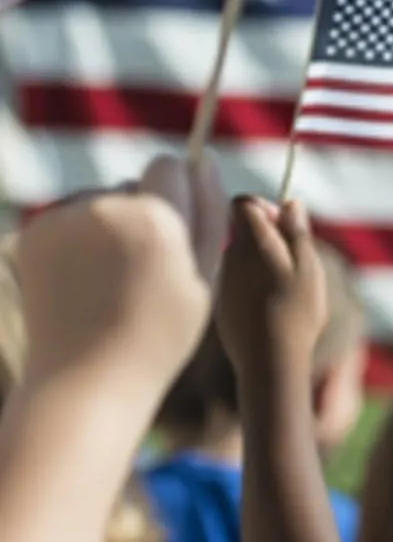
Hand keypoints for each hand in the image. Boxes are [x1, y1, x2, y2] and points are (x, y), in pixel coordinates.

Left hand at [15, 164, 217, 398]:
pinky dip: (81, 242)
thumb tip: (205, 161)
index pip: (169, 164)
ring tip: (114, 282)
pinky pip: (71, 219)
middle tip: (145, 273)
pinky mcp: (34, 234)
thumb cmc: (159, 334)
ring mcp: (62, 220)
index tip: (177, 234)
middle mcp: (104, 209)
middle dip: (145, 213)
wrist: (85, 380)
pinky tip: (86, 282)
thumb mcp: (205, 275)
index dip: (179, 196)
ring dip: (112, 227)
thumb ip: (211, 212)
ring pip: (103, 202)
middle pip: (135, 184)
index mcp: (155, 219)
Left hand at [215, 197, 325, 389]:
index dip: (263, 207)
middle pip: (240, 228)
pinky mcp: (222, 302)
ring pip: (239, 255)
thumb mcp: (308, 267)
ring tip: (283, 287)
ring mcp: (223, 280)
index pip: (243, 203)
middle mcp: (230, 258)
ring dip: (259, 261)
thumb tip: (290, 202)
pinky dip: (252, 284)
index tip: (283, 225)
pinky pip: (237, 280)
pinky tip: (269, 306)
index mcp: (252, 243)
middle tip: (290, 258)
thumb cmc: (295, 312)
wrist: (268, 360)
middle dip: (264, 234)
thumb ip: (297, 232)